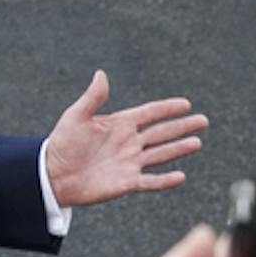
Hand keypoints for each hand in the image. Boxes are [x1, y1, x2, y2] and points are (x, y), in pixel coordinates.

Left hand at [43, 70, 207, 206]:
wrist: (52, 175)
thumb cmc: (62, 144)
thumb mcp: (76, 116)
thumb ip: (92, 97)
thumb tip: (101, 74)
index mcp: (120, 124)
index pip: (150, 113)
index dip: (167, 108)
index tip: (186, 103)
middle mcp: (129, 142)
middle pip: (162, 132)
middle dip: (182, 126)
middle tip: (203, 120)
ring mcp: (130, 162)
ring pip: (161, 154)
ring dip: (179, 149)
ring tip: (197, 143)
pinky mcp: (126, 182)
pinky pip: (150, 181)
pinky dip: (165, 180)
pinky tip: (180, 176)